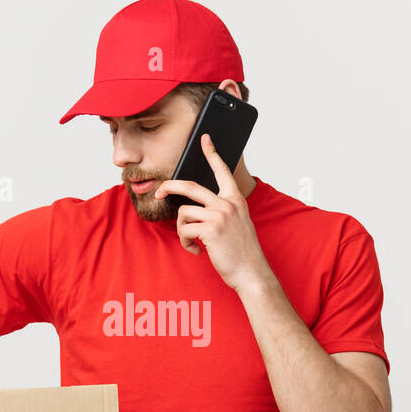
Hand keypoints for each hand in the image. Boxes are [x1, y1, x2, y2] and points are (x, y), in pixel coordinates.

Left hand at [153, 133, 269, 292]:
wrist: (251, 272)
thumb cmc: (242, 252)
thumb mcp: (237, 224)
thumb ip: (222, 212)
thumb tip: (193, 210)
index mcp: (235, 200)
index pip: (222, 171)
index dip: (212, 153)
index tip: (205, 138)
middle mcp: (227, 203)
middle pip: (189, 186)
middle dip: (169, 187)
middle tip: (159, 193)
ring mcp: (219, 215)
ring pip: (183, 213)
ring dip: (182, 231)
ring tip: (193, 242)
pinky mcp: (210, 229)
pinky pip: (184, 230)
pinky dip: (186, 243)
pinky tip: (197, 251)